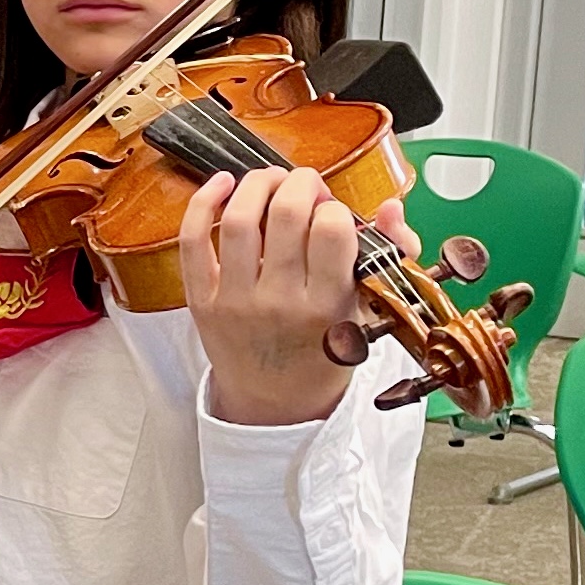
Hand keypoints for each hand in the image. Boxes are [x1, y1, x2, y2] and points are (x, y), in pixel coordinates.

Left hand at [180, 166, 374, 426]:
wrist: (275, 404)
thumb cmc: (324, 353)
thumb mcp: (367, 312)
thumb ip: (388, 254)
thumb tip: (390, 206)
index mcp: (327, 305)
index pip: (332, 230)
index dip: (335, 208)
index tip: (334, 214)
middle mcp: (280, 302)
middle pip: (286, 214)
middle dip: (301, 183)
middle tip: (307, 185)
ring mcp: (236, 301)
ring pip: (240, 220)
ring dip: (257, 184)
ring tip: (272, 181)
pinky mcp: (202, 300)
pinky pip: (193, 242)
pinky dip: (203, 204)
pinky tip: (222, 184)